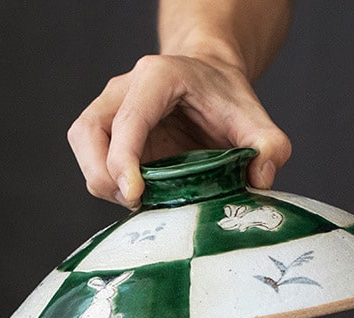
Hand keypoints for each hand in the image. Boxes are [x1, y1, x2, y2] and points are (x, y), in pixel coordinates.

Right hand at [67, 54, 291, 207]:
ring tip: (137, 201)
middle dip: (104, 176)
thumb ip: (271, 145)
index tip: (135, 195)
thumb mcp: (257, 120)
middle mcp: (124, 89)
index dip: (123, 160)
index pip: (127, 120)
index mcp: (157, 78)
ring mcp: (110, 109)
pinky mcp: (106, 132)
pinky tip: (137, 195)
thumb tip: (262, 178)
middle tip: (136, 203)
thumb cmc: (226, 100)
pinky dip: (107, 184)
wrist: (209, 82)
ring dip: (101, 181)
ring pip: (82, 145)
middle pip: (89, 132)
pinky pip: (92, 160)